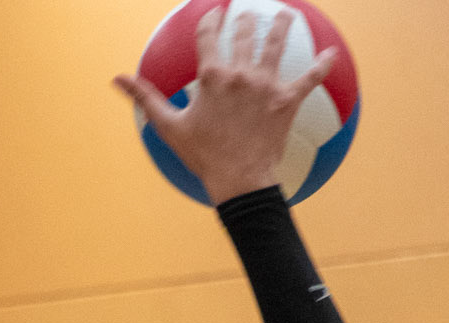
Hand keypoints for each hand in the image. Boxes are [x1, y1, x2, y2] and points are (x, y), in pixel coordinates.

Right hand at [113, 5, 333, 205]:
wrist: (239, 181)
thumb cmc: (203, 156)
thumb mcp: (169, 126)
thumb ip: (145, 97)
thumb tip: (116, 79)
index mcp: (212, 75)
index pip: (210, 33)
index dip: (211, 20)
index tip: (214, 15)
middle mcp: (240, 72)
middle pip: (244, 31)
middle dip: (245, 18)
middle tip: (248, 15)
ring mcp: (266, 84)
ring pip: (276, 42)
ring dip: (282, 24)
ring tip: (286, 15)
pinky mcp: (287, 100)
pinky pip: (310, 78)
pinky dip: (322, 65)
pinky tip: (332, 52)